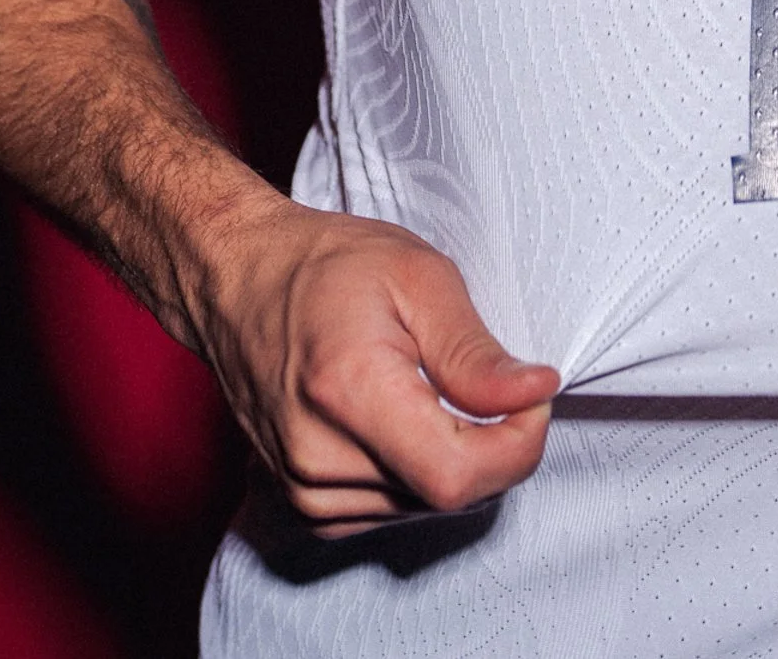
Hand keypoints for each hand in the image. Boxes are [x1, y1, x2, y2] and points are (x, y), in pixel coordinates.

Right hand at [187, 196, 559, 525]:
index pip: (456, 475)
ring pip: (427, 506)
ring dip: (455, 456)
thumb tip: (536, 393)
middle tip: (485, 378)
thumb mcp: (419, 277)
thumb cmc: (327, 267)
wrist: (242, 283)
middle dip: (494, 443)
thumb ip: (475, 350)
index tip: (532, 396)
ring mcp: (305, 491)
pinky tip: (405, 417)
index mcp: (349, 392)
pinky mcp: (304, 508)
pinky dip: (419, 469)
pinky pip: (395, 509)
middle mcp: (318, 459)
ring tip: (430, 385)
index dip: (516, 446)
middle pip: (449, 493)